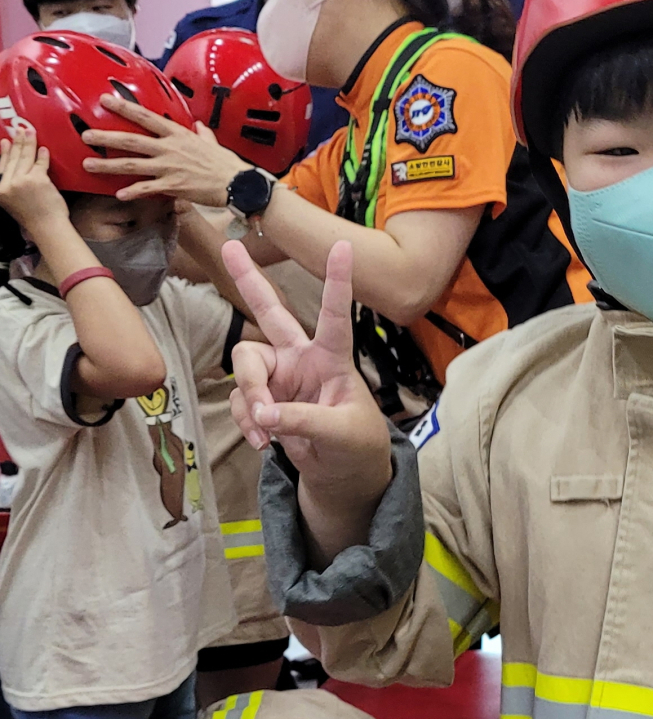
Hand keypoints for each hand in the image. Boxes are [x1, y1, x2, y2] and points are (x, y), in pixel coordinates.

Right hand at [0, 124, 65, 234]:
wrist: (46, 228)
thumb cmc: (32, 216)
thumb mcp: (12, 200)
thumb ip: (10, 183)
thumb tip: (12, 163)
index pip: (0, 166)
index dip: (3, 152)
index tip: (5, 142)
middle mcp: (7, 184)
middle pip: (12, 158)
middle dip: (17, 143)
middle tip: (19, 131)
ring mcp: (22, 181)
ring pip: (25, 157)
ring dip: (28, 143)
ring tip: (30, 133)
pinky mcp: (37, 180)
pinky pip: (40, 163)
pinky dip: (42, 156)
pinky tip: (43, 149)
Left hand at [82, 95, 240, 206]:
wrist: (238, 183)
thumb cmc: (226, 163)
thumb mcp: (212, 142)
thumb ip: (202, 133)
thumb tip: (199, 126)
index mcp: (177, 134)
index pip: (145, 117)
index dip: (124, 108)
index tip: (104, 100)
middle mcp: (169, 148)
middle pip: (131, 140)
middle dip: (105, 137)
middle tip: (85, 135)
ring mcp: (169, 168)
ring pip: (132, 165)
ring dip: (108, 165)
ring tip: (88, 165)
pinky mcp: (173, 187)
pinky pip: (147, 189)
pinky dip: (132, 192)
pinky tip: (118, 194)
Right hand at [221, 238, 391, 496]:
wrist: (342, 472)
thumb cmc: (356, 444)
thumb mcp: (341, 433)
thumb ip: (305, 421)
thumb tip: (264, 414)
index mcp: (333, 358)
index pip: (335, 316)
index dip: (338, 282)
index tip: (343, 246)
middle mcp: (302, 358)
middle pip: (270, 313)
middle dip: (248, 281)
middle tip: (229, 247)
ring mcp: (279, 377)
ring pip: (245, 367)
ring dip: (250, 396)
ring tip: (266, 429)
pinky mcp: (263, 398)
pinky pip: (240, 401)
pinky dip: (245, 422)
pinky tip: (263, 442)